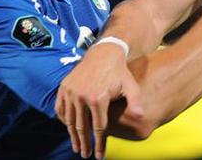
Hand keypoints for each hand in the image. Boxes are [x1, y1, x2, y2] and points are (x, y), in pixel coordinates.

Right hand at [55, 43, 142, 158]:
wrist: (104, 53)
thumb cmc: (120, 72)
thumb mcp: (131, 85)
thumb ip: (135, 101)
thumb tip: (141, 116)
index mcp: (98, 98)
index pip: (98, 128)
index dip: (99, 144)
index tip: (99, 156)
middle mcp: (81, 96)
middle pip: (82, 127)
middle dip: (84, 144)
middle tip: (85, 155)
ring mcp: (71, 91)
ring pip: (69, 120)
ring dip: (72, 136)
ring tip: (76, 147)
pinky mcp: (64, 87)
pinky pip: (60, 108)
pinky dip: (63, 120)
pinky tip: (68, 129)